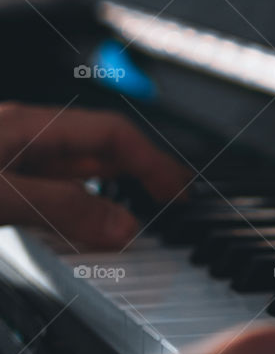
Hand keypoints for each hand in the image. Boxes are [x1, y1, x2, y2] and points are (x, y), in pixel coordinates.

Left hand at [0, 103, 188, 247]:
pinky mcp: (1, 179)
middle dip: (144, 167)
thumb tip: (123, 227)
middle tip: (176, 195)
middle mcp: (22, 135)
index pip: (112, 133)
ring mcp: (9, 155)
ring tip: (143, 204)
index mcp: (27, 127)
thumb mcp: (0, 196)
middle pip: (100, 146)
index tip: (177, 191)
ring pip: (77, 165)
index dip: (152, 160)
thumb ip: (62, 209)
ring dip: (116, 183)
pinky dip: (84, 198)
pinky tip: (87, 216)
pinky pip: (53, 183)